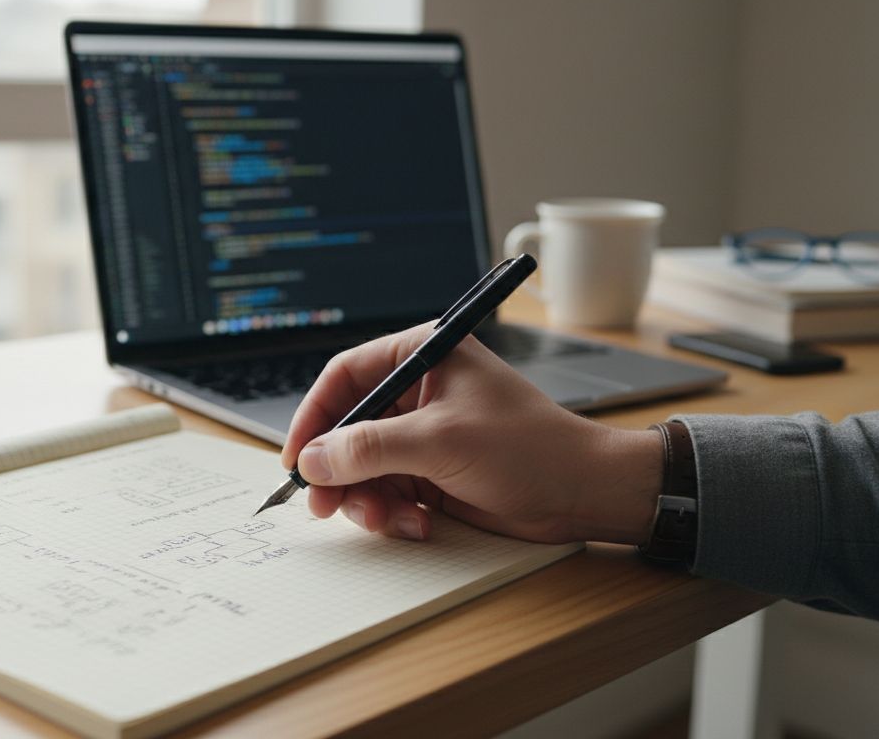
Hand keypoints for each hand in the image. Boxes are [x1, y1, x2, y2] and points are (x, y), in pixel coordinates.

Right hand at [282, 323, 662, 543]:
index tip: (297, 457)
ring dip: (366, 498)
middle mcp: (418, 390)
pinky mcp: (430, 471)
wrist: (580, 493)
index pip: (346, 376)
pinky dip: (391, 511)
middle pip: (348, 427)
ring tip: (388, 518)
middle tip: (327, 505)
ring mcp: (422, 433)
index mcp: (422, 355)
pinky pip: (386, 490)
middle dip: (338, 469)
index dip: (315, 417)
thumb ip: (370, 448)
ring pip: (362, 466)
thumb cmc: (528, 447)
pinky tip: (418, 523)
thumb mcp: (441, 442)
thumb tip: (313, 459)